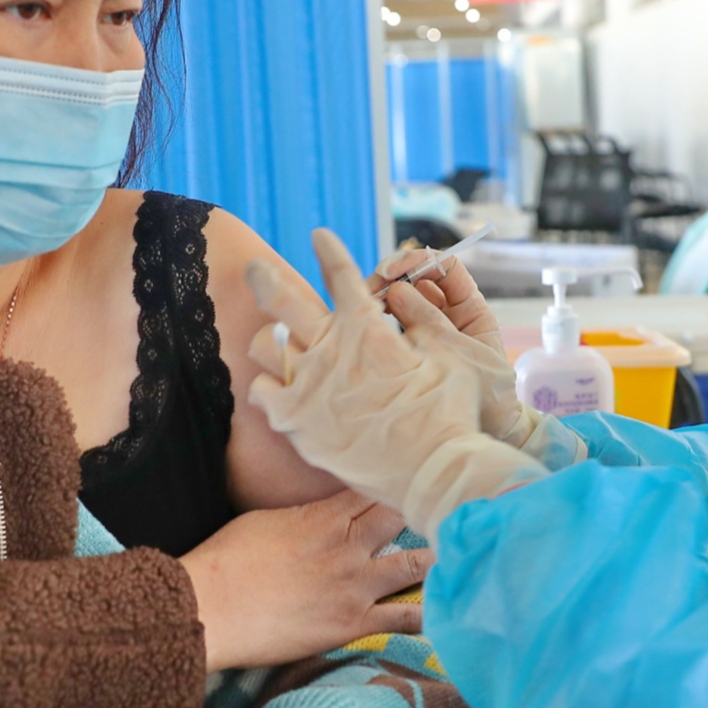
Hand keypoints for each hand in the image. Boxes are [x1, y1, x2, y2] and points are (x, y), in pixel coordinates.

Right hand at [182, 490, 428, 672]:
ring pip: (414, 564)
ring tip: (455, 554)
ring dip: (435, 558)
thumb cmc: (227, 561)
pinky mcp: (353, 624)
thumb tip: (319, 516)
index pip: (375, 492)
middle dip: (420, 513)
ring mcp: (355, 586)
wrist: (211, 609)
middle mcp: (348, 547)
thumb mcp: (266, 521)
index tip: (413, 480)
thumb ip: (304, 516)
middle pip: (401, 518)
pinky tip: (447, 607)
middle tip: (441, 512)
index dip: (396, 485)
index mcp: (325, 517)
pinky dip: (427, 612)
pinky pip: (404, 618)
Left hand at [245, 230, 545, 536]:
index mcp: (367, 328)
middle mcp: (330, 349)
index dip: (328, 250)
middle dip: (265, 275)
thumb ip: (423, 323)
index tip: (319, 236)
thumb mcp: (449, 356)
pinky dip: (270, 388)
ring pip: (264, 345)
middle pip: (282, 297)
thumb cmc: (451, 414)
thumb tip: (404, 299)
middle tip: (255, 268)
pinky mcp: (295, 422)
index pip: (340, 274)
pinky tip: (277, 389)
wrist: (434, 471)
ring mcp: (307, 385)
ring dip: (270, 339)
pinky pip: (263, 392)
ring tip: (271, 341)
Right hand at [369, 249, 539, 448]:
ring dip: (376, 297)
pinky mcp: (404, 350)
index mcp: (469, 307)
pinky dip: (372, 321)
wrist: (489, 435)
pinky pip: (387, 327)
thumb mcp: (461, 354)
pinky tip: (359, 326)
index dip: (418, 261)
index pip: (443, 267)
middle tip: (369, 291)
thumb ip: (432, 322)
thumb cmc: (489, 397)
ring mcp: (423, 332)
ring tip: (359, 308)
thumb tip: (397, 290)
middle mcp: (445, 313)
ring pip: (396, 300)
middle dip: (389, 277)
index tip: (393, 272)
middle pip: (413, 278)